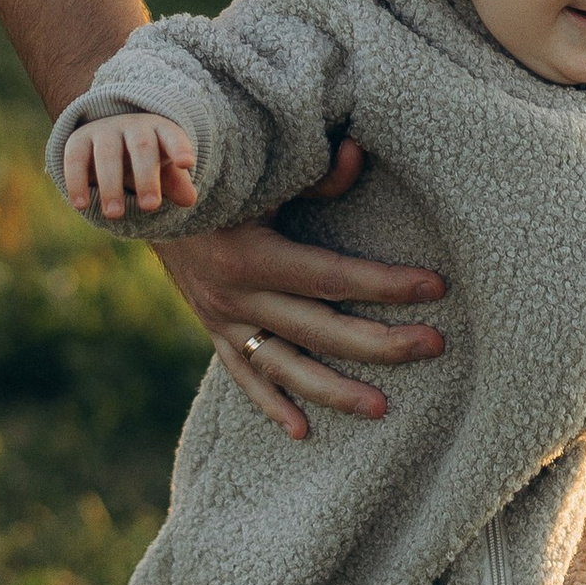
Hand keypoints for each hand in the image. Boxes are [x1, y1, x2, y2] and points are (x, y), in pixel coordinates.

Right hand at [62, 110, 197, 220]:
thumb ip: (175, 182)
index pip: (173, 135)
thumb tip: (189, 199)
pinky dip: (77, 181)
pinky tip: (81, 205)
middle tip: (151, 207)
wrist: (106, 137)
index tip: (187, 164)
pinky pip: (75, 158)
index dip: (180, 148)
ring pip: (108, 154)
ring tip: (115, 215)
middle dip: (147, 177)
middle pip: (142, 147)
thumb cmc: (143, 158)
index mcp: (159, 129)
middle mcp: (132, 125)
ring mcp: (104, 130)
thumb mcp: (162, 168)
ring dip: (111, 185)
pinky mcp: (78, 140)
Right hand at [150, 136, 445, 439]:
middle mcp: (236, 297)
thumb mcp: (260, 174)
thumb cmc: (217, 180)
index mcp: (251, 255)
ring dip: (335, 392)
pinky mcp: (214, 334)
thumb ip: (313, 175)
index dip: (386, 283)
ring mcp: (222, 322)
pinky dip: (272, 405)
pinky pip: (245, 378)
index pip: (332, 277)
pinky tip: (304, 432)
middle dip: (381, 342)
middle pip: (320, 330)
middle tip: (434, 345)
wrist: (150, 201)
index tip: (435, 285)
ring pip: (285, 368)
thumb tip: (359, 153)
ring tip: (383, 410)